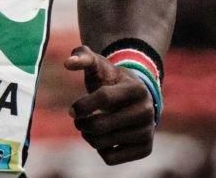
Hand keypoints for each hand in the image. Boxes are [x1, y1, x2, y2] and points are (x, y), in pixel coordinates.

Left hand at [64, 45, 155, 164]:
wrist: (135, 98)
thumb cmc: (111, 80)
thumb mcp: (99, 65)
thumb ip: (82, 57)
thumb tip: (68, 63)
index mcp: (137, 88)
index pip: (103, 98)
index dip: (82, 105)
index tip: (72, 110)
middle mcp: (147, 111)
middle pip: (100, 125)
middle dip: (82, 124)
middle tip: (78, 121)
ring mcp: (148, 131)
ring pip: (103, 143)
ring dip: (88, 136)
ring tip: (89, 127)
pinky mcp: (145, 149)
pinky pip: (110, 158)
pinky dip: (100, 149)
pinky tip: (103, 138)